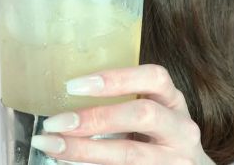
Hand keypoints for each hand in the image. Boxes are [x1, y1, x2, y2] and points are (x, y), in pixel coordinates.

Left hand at [31, 64, 214, 164]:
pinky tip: (69, 163)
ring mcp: (176, 160)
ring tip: (52, 145)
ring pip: (129, 155)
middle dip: (95, 118)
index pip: (154, 77)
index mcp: (173, 100)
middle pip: (142, 115)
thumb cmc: (161, 134)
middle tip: (55, 122)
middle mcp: (181, 129)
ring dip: (84, 150)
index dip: (115, 79)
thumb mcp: (154, 109)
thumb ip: (125, 100)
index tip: (73, 86)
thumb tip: (67, 93)